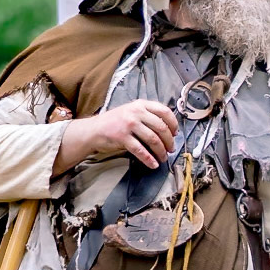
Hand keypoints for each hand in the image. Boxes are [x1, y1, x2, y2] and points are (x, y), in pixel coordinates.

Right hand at [53, 99, 178, 173]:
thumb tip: (168, 130)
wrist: (94, 130)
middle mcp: (136, 112)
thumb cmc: (115, 122)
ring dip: (161, 152)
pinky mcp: (122, 137)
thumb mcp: (132, 111)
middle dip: (169, 141)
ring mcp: (129, 124)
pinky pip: (140, 150)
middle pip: (161, 128)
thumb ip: (147, 115)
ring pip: (153, 139)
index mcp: (141, 104)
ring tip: (163, 158)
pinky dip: (149, 159)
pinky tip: (153, 164)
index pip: (164, 111)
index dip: (173, 124)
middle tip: (171, 149)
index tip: (175, 134)